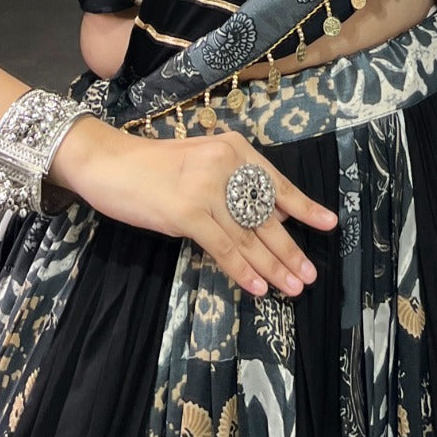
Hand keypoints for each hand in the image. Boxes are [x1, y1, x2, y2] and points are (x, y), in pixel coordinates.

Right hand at [55, 115, 336, 296]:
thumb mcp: (200, 163)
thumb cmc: (151, 167)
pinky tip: (256, 287)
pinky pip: (223, 248)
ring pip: (248, 236)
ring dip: (272, 266)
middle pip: (265, 215)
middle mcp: (225, 165)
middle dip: (289, 249)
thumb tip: (269, 214)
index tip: (328, 224)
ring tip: (291, 287)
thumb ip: (232, 183)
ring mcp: (206, 188)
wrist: (107, 162)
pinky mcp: (186, 212)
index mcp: (233, 149)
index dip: (303, 206)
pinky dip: (242, 270)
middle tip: (308, 274)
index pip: (275, 183)